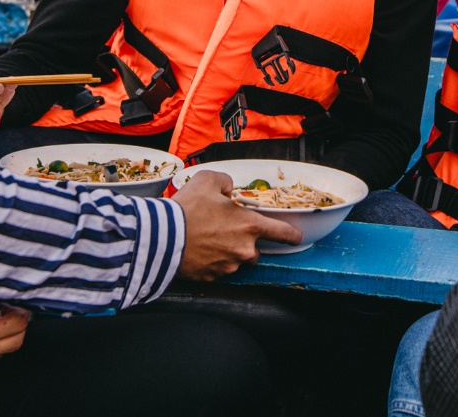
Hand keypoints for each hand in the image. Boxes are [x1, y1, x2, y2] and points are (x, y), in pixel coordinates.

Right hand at [172, 170, 302, 280]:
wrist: (161, 237)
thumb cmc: (187, 208)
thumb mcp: (208, 180)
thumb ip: (225, 181)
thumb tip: (228, 190)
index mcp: (249, 225)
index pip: (282, 233)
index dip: (292, 234)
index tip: (296, 236)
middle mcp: (244, 249)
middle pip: (255, 251)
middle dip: (245, 243)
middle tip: (226, 232)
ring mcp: (228, 267)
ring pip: (236, 261)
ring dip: (228, 253)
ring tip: (207, 240)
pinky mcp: (211, 278)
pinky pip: (217, 270)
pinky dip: (211, 262)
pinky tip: (197, 250)